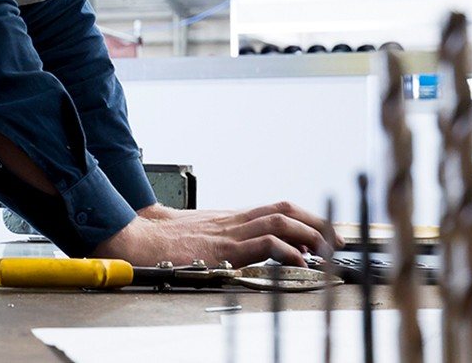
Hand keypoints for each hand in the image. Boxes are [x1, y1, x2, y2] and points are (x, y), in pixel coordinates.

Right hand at [100, 201, 338, 267]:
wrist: (136, 239)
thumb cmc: (156, 237)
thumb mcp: (190, 231)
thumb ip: (210, 236)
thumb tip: (217, 245)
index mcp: (229, 218)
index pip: (275, 209)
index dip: (303, 217)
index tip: (321, 231)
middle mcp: (233, 220)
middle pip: (284, 210)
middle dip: (316, 222)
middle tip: (336, 239)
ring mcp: (229, 232)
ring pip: (280, 222)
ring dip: (309, 234)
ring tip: (325, 249)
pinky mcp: (224, 248)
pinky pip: (264, 244)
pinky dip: (286, 251)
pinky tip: (298, 261)